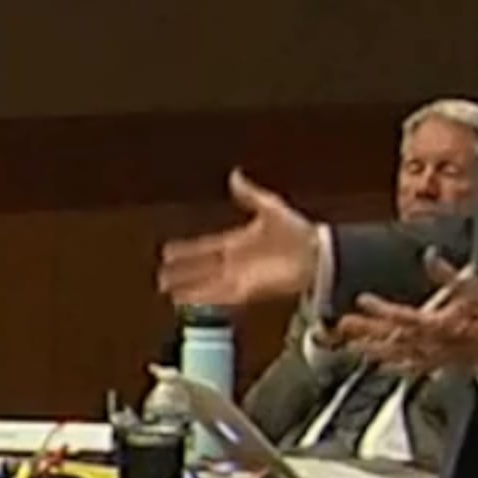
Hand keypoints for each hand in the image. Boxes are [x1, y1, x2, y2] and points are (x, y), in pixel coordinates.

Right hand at [159, 171, 320, 307]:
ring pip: (206, 286)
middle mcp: (235, 262)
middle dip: (181, 274)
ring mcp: (240, 279)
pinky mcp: (247, 293)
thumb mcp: (270, 208)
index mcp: (238, 242)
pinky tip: (188, 303)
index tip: (168, 252)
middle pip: (201, 270)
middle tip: (161, 279)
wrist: (316, 255)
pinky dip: (203, 301)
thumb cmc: (298, 232)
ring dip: (188, 290)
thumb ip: (249, 194)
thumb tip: (234, 174)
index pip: (205, 247)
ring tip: (169, 295)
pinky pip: (220, 299)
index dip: (187, 251)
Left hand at [345, 254, 477, 374]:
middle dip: (366, 332)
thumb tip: (430, 256)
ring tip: (352, 346)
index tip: (362, 299)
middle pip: (391, 338)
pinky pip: (414, 368)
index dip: (380, 308)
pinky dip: (397, 367)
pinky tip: (383, 366)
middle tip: (344, 325)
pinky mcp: (442, 364)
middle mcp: (431, 343)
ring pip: (398, 355)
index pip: (401, 316)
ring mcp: (435, 356)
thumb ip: (448, 274)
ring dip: (374, 350)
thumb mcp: (474, 288)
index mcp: (438, 324)